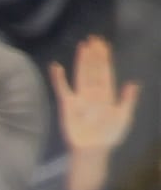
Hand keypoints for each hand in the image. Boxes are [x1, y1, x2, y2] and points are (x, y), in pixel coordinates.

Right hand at [52, 36, 137, 189]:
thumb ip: (128, 100)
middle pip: (94, 69)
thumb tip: (132, 83)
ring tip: (83, 46)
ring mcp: (80, 98)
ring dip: (82, 61)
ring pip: (81, 75)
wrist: (92, 151)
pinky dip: (58, 79)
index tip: (104, 44)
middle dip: (94, 55)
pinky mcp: (67, 106)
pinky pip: (62, 90)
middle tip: (94, 38)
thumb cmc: (108, 136)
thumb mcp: (124, 118)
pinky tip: (56, 67)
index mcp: (107, 94)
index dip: (105, 58)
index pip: (106, 71)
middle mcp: (93, 92)